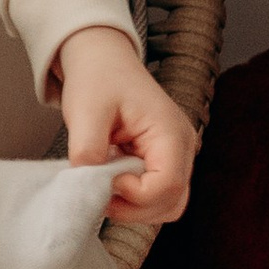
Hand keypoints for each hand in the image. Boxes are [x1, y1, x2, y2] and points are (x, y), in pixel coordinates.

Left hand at [53, 26, 194, 224]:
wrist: (101, 60)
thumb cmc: (97, 78)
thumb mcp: (85, 110)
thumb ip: (87, 149)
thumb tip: (89, 184)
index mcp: (171, 132)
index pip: (168, 185)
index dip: (135, 195)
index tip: (106, 180)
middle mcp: (182, 147)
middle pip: (172, 202)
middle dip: (133, 208)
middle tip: (98, 191)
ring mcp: (176, 155)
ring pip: (167, 204)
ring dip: (134, 207)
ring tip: (103, 185)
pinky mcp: (164, 160)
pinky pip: (157, 194)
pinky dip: (134, 198)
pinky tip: (110, 180)